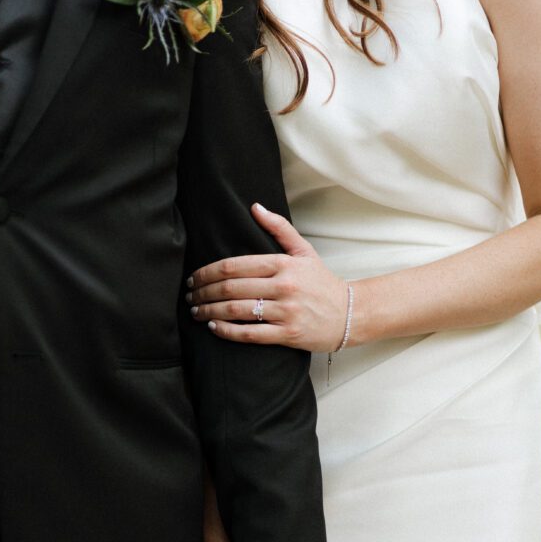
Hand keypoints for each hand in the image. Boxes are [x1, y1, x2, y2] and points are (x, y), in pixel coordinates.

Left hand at [187, 204, 348, 351]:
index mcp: (283, 264)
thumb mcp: (304, 251)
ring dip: (210, 312)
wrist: (351, 313)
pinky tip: (214, 327)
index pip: (234, 265)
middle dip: (204, 293)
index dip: (207, 272)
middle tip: (189, 296)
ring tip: (196, 312)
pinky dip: (227, 331)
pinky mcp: (288, 334)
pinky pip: (250, 334)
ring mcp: (286, 311)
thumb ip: (279, 228)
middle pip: (231, 288)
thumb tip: (255, 206)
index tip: (193, 278)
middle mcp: (284, 286)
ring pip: (237, 311)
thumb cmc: (322, 283)